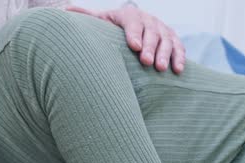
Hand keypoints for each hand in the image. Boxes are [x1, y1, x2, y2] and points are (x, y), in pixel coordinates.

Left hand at [66, 4, 185, 73]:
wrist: (134, 23)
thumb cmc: (113, 26)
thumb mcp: (101, 20)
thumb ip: (87, 16)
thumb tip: (65, 9)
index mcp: (129, 15)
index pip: (133, 22)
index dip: (134, 34)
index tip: (133, 46)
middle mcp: (148, 19)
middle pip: (151, 33)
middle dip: (149, 47)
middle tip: (145, 62)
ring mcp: (162, 29)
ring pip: (166, 40)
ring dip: (165, 54)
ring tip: (160, 68)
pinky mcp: (172, 38)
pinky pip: (178, 47)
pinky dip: (179, 58)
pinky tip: (177, 70)